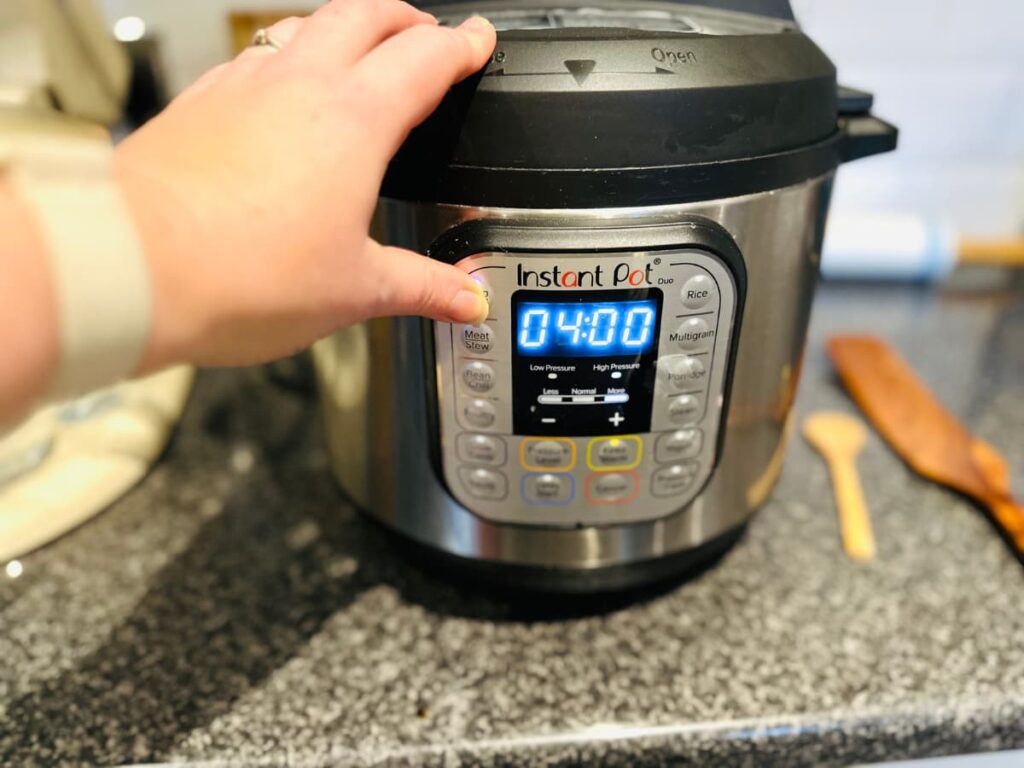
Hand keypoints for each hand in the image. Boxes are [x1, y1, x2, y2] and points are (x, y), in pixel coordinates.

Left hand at [115, 1, 494, 370]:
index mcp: (353, 122)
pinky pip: (254, 55)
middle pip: (366, 15)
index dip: (462, 46)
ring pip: (306, 23)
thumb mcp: (352, 290)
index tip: (478, 42)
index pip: (426, 58)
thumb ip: (420, 286)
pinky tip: (279, 88)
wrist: (129, 267)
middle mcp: (298, 85)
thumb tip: (463, 297)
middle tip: (427, 33)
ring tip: (360, 49)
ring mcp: (242, 85)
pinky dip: (286, 55)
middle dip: (407, 18)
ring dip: (346, 26)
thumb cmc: (236, 275)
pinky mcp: (199, 101)